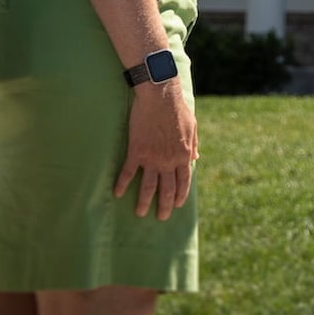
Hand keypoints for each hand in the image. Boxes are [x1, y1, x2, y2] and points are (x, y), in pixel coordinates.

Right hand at [115, 79, 197, 219]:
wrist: (160, 96)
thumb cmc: (177, 109)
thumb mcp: (192, 127)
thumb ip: (194, 144)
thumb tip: (196, 158)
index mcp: (183, 154)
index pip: (184, 181)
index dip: (180, 195)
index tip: (177, 206)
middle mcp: (169, 160)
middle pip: (167, 189)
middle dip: (164, 205)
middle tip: (161, 218)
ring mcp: (152, 158)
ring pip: (148, 186)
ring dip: (144, 202)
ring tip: (140, 213)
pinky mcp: (136, 151)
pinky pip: (128, 172)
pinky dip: (123, 184)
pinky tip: (117, 194)